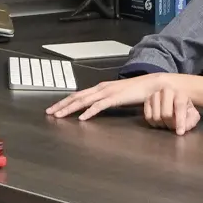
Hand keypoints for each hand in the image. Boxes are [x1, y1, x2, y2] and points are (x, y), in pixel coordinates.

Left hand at [46, 73, 169, 119]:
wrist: (153, 84)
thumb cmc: (136, 91)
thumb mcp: (117, 96)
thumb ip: (106, 101)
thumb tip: (96, 108)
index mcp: (100, 88)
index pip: (78, 95)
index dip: (65, 101)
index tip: (54, 108)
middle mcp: (101, 88)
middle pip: (77, 96)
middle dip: (61, 105)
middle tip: (49, 112)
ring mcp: (107, 92)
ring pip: (84, 100)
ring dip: (70, 108)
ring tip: (59, 115)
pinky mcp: (115, 97)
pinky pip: (99, 105)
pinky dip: (89, 111)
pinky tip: (82, 118)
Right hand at [143, 86, 201, 134]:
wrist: (171, 98)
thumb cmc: (183, 107)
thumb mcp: (192, 114)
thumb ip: (191, 120)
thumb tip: (183, 127)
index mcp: (180, 93)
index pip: (179, 107)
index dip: (180, 121)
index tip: (180, 132)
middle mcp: (166, 91)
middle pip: (166, 114)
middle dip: (170, 124)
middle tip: (173, 127)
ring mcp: (155, 94)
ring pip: (156, 116)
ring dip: (162, 124)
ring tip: (166, 123)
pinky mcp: (146, 100)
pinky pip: (148, 117)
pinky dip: (153, 123)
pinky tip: (159, 121)